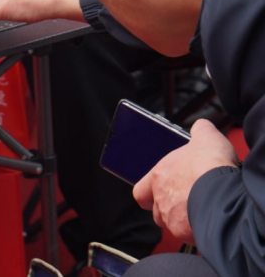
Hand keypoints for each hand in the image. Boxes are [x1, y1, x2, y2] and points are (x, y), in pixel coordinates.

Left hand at [133, 119, 238, 244]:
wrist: (222, 191)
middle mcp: (160, 199)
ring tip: (197, 210)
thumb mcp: (206, 138)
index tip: (158, 191)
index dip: (148, 192)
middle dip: (168, 208)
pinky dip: (195, 229)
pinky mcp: (185, 232)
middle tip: (184, 201)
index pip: (140, 191)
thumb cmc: (209, 164)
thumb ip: (200, 130)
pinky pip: (187, 234)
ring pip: (171, 223)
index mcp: (158, 176)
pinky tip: (207, 220)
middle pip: (157, 210)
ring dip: (180, 219)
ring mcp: (171, 217)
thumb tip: (200, 126)